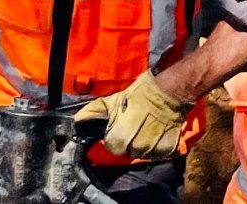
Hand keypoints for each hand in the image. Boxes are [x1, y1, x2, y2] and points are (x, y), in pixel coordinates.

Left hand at [74, 71, 193, 159]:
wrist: (166, 92)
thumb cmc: (136, 96)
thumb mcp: (110, 102)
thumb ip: (92, 113)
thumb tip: (77, 121)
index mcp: (121, 138)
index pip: (113, 148)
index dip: (114, 137)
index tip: (119, 128)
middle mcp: (137, 148)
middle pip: (128, 152)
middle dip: (127, 141)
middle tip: (133, 126)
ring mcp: (154, 150)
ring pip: (143, 154)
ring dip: (142, 144)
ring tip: (145, 128)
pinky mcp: (169, 149)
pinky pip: (158, 154)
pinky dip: (157, 146)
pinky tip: (156, 132)